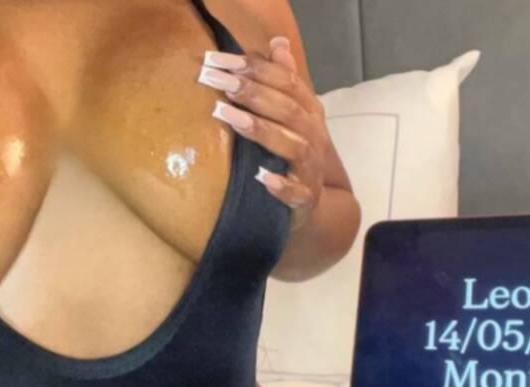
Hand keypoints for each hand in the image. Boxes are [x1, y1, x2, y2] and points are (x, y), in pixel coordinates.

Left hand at [198, 37, 328, 230]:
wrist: (312, 202)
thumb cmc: (294, 152)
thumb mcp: (292, 114)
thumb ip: (284, 80)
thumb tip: (278, 42)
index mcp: (308, 112)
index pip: (286, 82)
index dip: (256, 68)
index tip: (220, 61)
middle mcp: (313, 135)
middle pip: (286, 109)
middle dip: (251, 93)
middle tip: (216, 82)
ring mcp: (310, 167)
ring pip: (291, 145)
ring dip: (259, 129)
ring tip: (227, 116)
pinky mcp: (304, 198)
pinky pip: (296, 192)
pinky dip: (281, 185)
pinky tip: (261, 177)